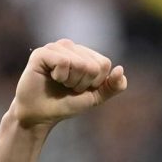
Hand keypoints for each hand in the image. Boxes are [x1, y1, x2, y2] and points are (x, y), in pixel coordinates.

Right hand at [11, 39, 126, 127]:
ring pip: (80, 63)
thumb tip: (120, 69)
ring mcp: (55, 47)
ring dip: (72, 81)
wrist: (40, 115)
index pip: (104, 64)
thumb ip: (113, 86)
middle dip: (83, 83)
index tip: (81, 87)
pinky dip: (60, 76)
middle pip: (94, 65)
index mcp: (84, 53)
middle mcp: (70, 46)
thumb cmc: (66, 103)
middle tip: (68, 86)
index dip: (96, 82)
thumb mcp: (96, 97)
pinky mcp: (41, 53)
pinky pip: (64, 62)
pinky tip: (50, 77)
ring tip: (60, 82)